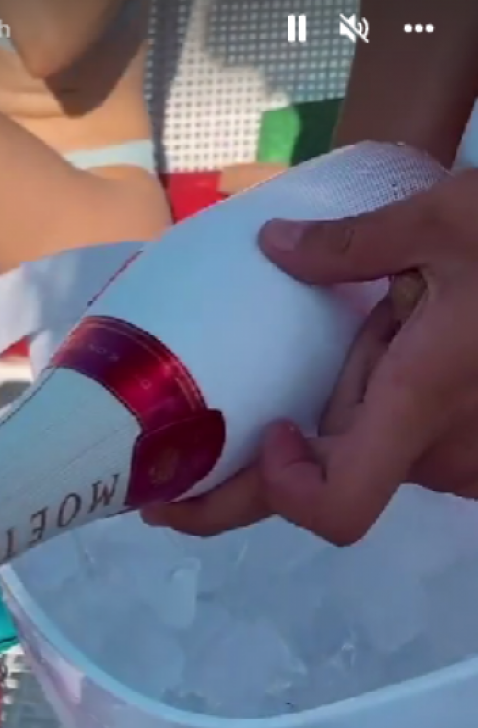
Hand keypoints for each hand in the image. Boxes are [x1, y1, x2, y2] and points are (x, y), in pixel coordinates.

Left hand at [142, 168, 477, 544]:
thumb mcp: (448, 218)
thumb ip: (353, 244)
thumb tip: (274, 248)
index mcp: (420, 402)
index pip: (334, 508)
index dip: (281, 492)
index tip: (269, 437)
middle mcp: (442, 451)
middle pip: (343, 468)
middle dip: (312, 425)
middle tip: (317, 359)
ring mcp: (470, 460)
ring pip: (382, 451)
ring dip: (366, 400)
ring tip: (408, 314)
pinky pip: (417, 441)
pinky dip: (401, 401)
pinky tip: (428, 333)